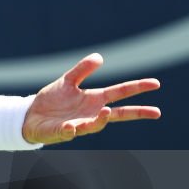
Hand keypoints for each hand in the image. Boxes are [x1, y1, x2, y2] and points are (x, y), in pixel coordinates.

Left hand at [23, 53, 160, 144]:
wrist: (32, 116)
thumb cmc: (53, 101)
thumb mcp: (67, 82)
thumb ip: (82, 70)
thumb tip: (100, 57)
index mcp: (94, 99)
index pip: (120, 93)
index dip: (137, 87)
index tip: (155, 83)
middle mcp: (91, 113)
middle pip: (118, 114)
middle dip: (136, 112)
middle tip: (156, 112)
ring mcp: (79, 124)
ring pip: (95, 125)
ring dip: (101, 120)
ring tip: (107, 111)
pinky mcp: (63, 132)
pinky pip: (69, 132)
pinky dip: (71, 129)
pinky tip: (70, 126)